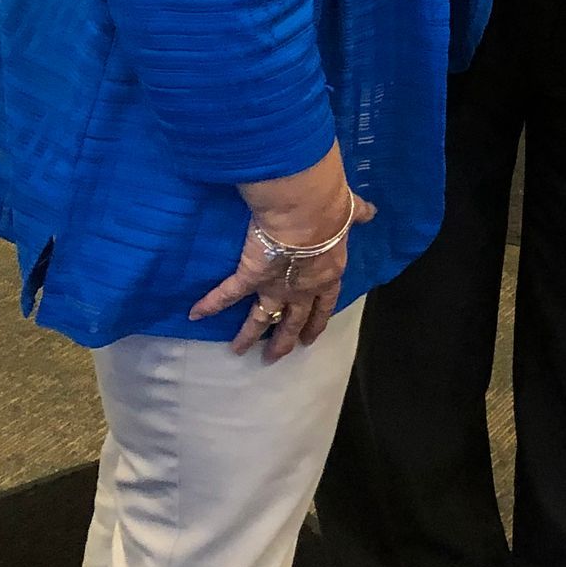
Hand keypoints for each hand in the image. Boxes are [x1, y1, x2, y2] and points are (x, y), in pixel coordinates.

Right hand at [189, 180, 376, 361]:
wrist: (307, 210)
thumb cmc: (331, 210)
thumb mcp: (349, 213)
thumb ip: (359, 214)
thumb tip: (371, 211)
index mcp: (327, 275)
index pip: (323, 305)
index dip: (316, 322)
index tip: (311, 337)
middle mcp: (302, 288)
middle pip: (293, 321)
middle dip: (284, 341)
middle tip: (275, 356)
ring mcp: (276, 286)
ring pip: (261, 317)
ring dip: (248, 335)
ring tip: (238, 351)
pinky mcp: (250, 276)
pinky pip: (227, 293)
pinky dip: (210, 304)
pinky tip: (195, 314)